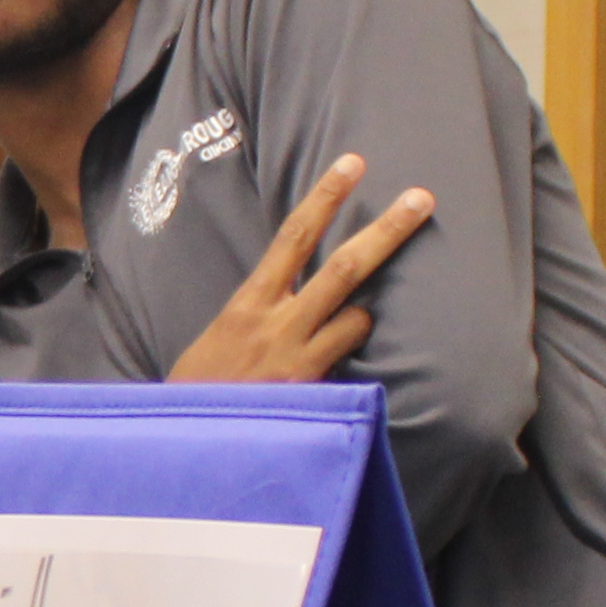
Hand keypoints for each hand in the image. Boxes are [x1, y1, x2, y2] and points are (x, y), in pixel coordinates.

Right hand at [167, 157, 437, 386]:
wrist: (183, 442)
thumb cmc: (201, 390)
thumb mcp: (220, 337)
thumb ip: (258, 313)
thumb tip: (288, 297)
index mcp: (249, 303)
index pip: (293, 237)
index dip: (325, 197)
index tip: (352, 164)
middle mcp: (277, 323)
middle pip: (343, 266)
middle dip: (387, 230)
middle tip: (422, 199)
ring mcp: (298, 358)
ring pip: (357, 316)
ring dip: (364, 314)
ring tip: (349, 325)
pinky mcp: (312, 392)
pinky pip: (350, 363)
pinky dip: (350, 358)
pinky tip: (339, 377)